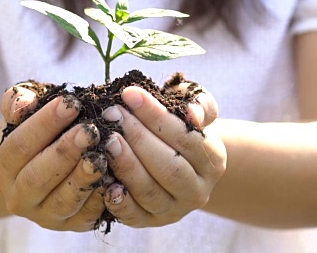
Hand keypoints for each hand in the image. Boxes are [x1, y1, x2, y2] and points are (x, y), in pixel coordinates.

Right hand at [0, 85, 107, 230]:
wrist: (46, 166)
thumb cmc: (40, 132)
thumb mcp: (26, 112)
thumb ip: (19, 101)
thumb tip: (24, 102)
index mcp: (3, 165)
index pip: (20, 144)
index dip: (45, 123)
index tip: (71, 103)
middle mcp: (18, 196)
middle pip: (38, 177)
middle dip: (65, 152)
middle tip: (90, 131)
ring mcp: (44, 215)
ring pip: (62, 201)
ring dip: (83, 178)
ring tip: (102, 155)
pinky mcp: (70, 225)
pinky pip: (85, 216)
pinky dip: (100, 198)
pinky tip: (114, 178)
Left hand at [101, 85, 225, 226]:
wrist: (177, 158)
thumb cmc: (180, 124)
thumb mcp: (195, 106)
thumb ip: (199, 104)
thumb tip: (191, 114)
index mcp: (212, 159)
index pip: (185, 137)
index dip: (156, 115)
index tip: (129, 94)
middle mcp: (197, 190)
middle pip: (169, 167)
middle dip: (138, 139)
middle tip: (112, 115)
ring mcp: (174, 210)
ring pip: (150, 192)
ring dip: (126, 165)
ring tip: (106, 140)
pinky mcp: (150, 222)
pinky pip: (134, 216)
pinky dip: (119, 200)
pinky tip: (104, 179)